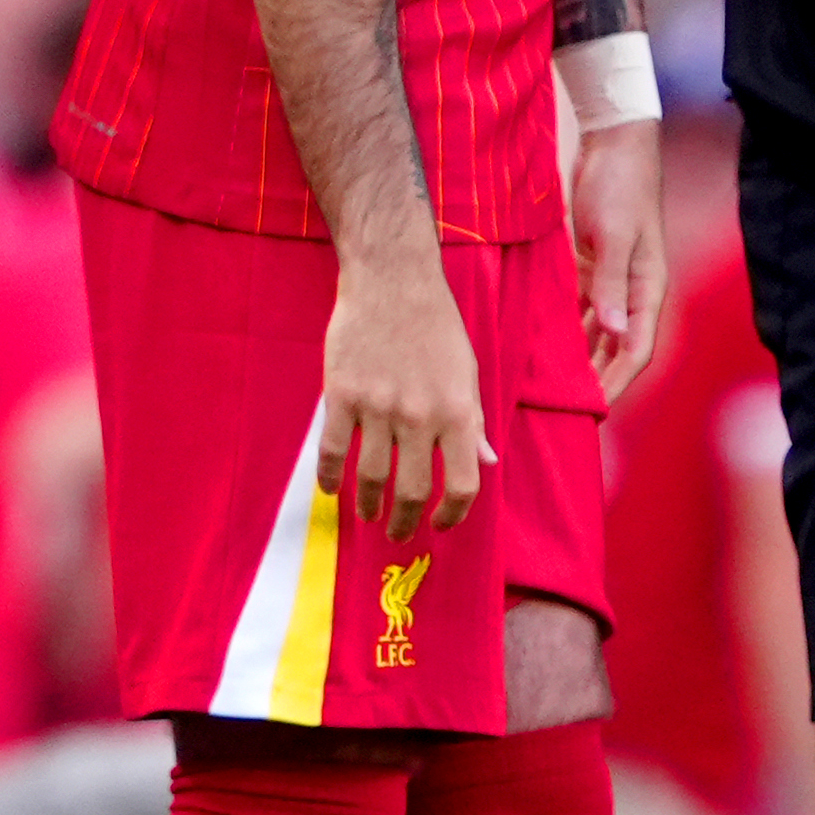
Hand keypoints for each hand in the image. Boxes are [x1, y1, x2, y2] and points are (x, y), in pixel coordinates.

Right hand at [316, 238, 487, 539]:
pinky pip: (332, 450)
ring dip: (368, 505)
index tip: (441, 524)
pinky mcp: (342, 395)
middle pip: (414, 490)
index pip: (462, 482)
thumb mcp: (467, 373)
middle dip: (406, 521)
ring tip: (367, 516)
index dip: (453, 514)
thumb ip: (473, 422)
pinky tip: (330, 489)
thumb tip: (486, 462)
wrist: (392, 281)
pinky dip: (329, 476)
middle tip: (399, 533)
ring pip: (371, 476)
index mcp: (458, 411)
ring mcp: (378, 407)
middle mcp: (420, 415)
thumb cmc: (435, 325)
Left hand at [567, 115, 665, 404]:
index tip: (592, 413)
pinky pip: (577, 310)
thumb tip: (613, 331)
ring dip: (576, 358)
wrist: (613, 142)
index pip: (636, 351)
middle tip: (562, 412)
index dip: (616, 383)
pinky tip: (538, 346)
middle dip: (594, 381)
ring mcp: (610, 281)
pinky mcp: (590, 268)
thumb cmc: (620, 185)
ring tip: (547, 388)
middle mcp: (632, 292)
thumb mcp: (612, 233)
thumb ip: (610, 282)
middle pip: (615, 350)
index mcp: (647, 290)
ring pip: (594, 334)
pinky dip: (562, 329)